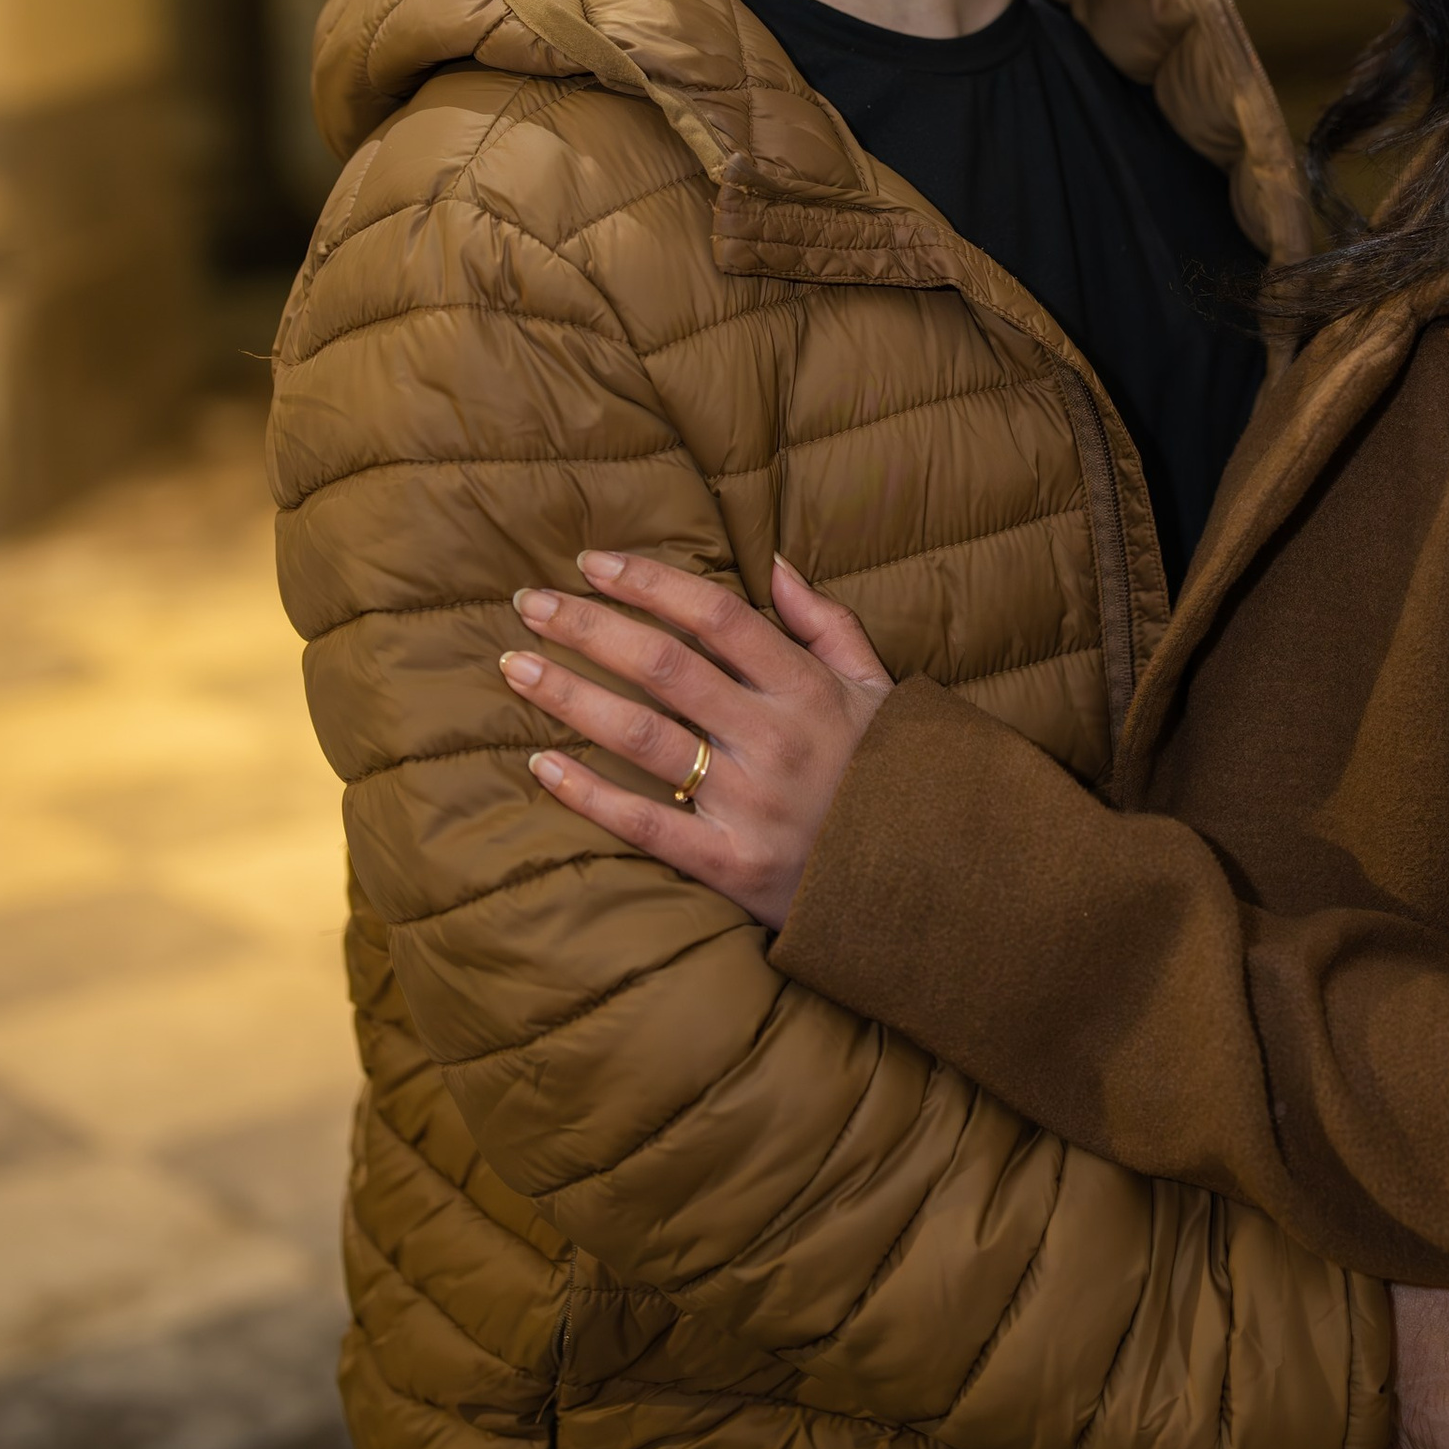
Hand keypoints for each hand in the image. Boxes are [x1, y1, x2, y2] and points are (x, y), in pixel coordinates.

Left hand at [503, 552, 892, 929]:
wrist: (932, 885)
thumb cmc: (893, 777)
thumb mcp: (877, 689)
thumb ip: (826, 623)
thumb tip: (773, 564)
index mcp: (809, 689)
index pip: (716, 616)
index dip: (650, 583)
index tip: (593, 563)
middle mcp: (776, 738)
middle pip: (664, 666)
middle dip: (588, 627)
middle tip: (530, 603)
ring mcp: (751, 804)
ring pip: (643, 736)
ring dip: (570, 696)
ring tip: (515, 666)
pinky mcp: (730, 865)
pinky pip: (643, 824)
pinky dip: (587, 794)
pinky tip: (540, 765)